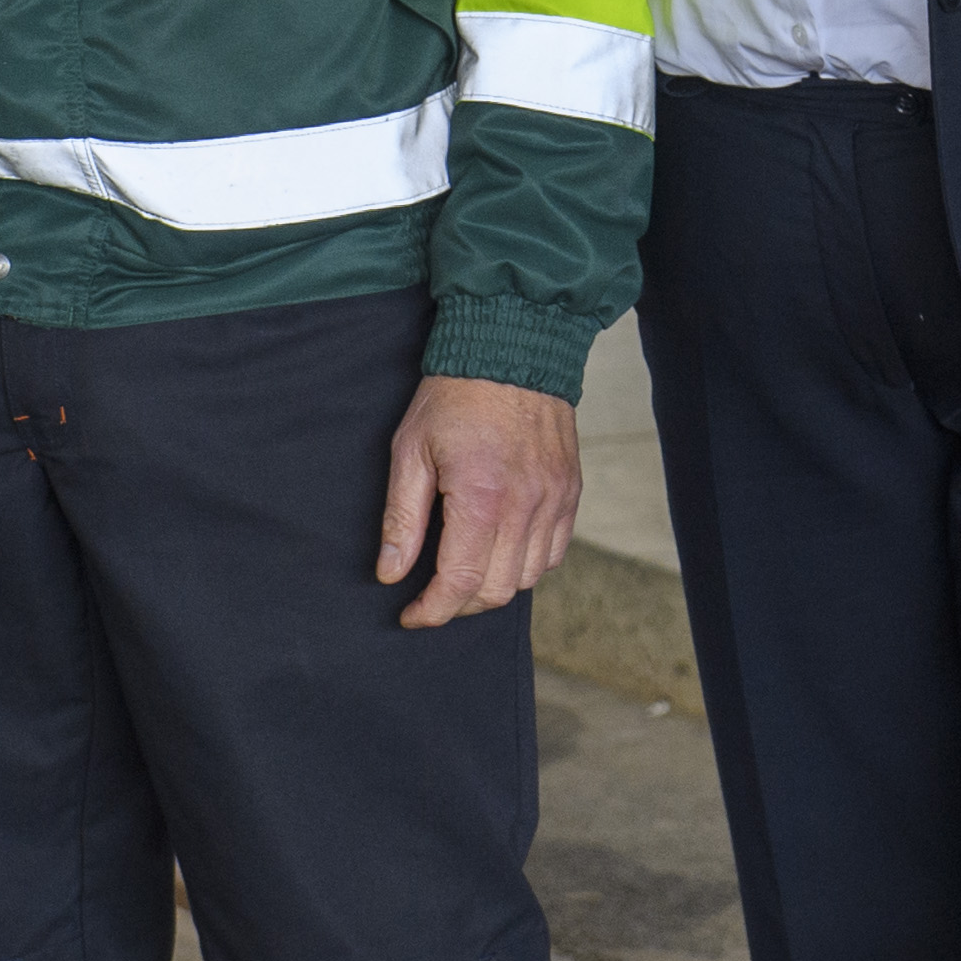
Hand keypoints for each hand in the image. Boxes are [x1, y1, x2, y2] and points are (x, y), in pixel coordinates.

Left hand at [379, 376, 582, 627]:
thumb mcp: (411, 450)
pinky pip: (554, 553)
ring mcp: (554, 499)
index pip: (460, 582)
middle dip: (459, 605)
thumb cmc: (455, 396)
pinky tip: (501, 552)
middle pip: (495, 590)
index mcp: (481, 496)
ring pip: (528, 578)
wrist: (512, 347)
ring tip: (465, 574)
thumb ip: (402, 519)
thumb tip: (390, 572)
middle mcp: (525, 505)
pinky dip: (527, 565)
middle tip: (432, 595)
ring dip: (493, 587)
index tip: (411, 614)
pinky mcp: (570, 491)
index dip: (432, 610)